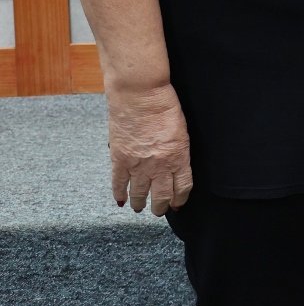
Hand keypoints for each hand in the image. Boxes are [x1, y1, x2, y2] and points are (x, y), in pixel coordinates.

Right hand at [106, 82, 192, 215]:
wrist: (140, 95)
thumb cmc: (164, 107)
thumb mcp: (181, 130)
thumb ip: (178, 151)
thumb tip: (175, 165)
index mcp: (178, 157)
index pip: (182, 187)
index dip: (180, 198)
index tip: (178, 204)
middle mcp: (159, 166)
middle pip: (161, 196)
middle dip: (161, 207)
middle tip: (159, 211)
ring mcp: (138, 165)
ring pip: (139, 194)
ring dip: (140, 203)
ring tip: (140, 207)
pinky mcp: (119, 159)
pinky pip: (118, 184)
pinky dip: (119, 194)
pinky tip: (121, 200)